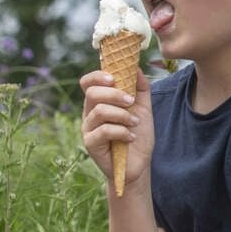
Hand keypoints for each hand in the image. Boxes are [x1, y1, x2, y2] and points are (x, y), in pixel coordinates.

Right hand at [78, 66, 153, 193]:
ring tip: (134, 123)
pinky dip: (121, 131)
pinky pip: (103, 131)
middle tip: (131, 102)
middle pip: (92, 93)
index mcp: (98, 102)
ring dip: (122, 114)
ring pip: (99, 111)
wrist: (138, 164)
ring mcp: (88, 129)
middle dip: (114, 94)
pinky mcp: (91, 144)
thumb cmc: (137, 136)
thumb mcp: (143, 108)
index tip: (114, 78)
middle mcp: (89, 113)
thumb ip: (140, 88)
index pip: (87, 82)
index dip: (97, 76)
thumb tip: (136, 67)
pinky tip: (130, 136)